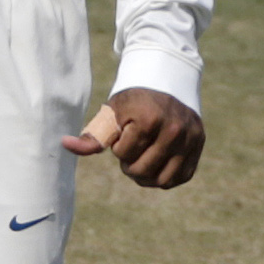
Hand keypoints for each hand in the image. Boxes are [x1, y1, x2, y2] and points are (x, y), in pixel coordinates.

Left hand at [65, 90, 203, 189]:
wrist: (166, 83)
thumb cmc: (133, 102)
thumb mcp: (111, 114)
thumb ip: (92, 134)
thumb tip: (64, 144)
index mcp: (149, 119)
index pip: (124, 154)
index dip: (117, 148)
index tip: (123, 134)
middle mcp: (174, 130)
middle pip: (142, 170)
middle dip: (130, 165)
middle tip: (130, 152)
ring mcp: (190, 139)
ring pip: (163, 179)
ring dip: (147, 176)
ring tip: (142, 161)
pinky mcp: (199, 146)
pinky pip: (180, 177)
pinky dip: (165, 177)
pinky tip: (156, 165)